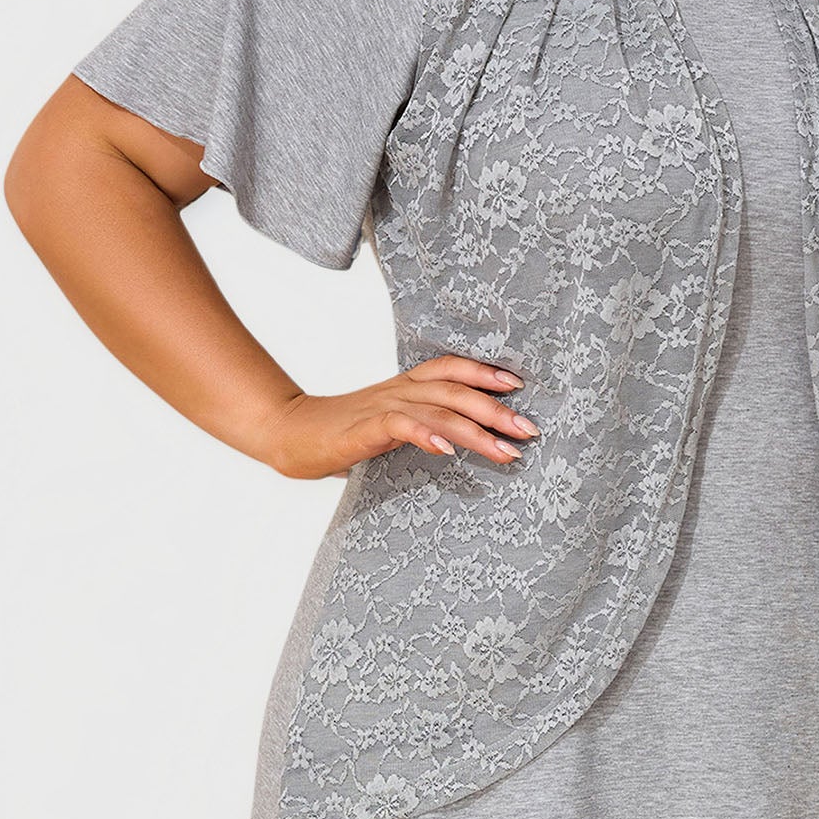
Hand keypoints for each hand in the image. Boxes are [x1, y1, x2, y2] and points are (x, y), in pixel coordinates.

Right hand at [260, 354, 538, 480]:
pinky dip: (426, 435)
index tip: (519, 384)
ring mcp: (382, 407)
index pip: (451, 368)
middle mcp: (400, 391)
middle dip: (497, 410)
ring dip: (476, 430)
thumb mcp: (390, 423)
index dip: (484, 372)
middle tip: (530, 430)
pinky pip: (400, 426)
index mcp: (406, 386)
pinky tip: (446, 450)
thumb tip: (460, 440)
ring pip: (437, 411)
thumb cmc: (342, 432)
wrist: (288, 433)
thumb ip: (421, 424)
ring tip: (505, 450)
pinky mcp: (363, 429)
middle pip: (455, 391)